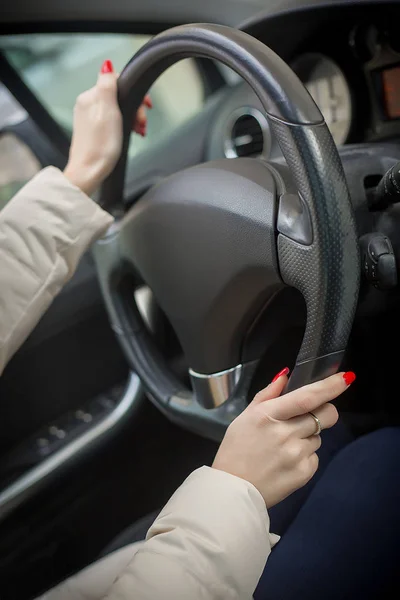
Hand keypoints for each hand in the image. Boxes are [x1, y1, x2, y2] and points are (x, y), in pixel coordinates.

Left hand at [64, 59, 151, 195]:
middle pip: (118, 97)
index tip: (146, 107)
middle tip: (141, 124)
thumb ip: (107, 84)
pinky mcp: (92, 131)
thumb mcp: (108, 110)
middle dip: (134, 109)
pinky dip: (123, 126)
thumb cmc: (100, 146)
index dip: (135, 94)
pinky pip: (111, 122)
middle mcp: (87, 104)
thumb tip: (106, 65)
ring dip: (131, 119)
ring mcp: (88, 118)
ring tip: (138, 132)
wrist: (89, 172)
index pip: (117, 83)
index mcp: (90, 97)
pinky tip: (128, 135)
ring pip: (117, 110)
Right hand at [212, 369, 355, 507]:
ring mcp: (296, 454)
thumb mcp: (245, 416)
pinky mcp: (304, 473)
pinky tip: (286, 461)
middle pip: (325, 415)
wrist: (233, 490)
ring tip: (285, 446)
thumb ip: (268, 394)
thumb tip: (286, 375)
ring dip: (308, 436)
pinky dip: (305, 456)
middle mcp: (285, 433)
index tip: (346, 378)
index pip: (307, 397)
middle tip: (309, 416)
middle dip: (325, 411)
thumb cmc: (236, 448)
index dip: (329, 387)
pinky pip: (315, 456)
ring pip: (319, 436)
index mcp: (268, 415)